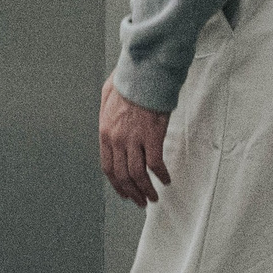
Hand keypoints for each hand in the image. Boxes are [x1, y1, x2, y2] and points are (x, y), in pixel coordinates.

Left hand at [98, 78, 171, 206]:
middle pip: (122, 175)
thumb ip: (107, 117)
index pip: (108, 168)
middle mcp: (117, 140)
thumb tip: (109, 126)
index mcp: (105, 133)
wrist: (144, 71)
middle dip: (132, 193)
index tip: (125, 193)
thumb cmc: (128, 81)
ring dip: (146, 190)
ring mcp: (134, 139)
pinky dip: (161, 176)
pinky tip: (166, 180)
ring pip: (138, 174)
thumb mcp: (106, 98)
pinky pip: (156, 164)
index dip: (117, 185)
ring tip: (154, 197)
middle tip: (141, 201)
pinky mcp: (152, 136)